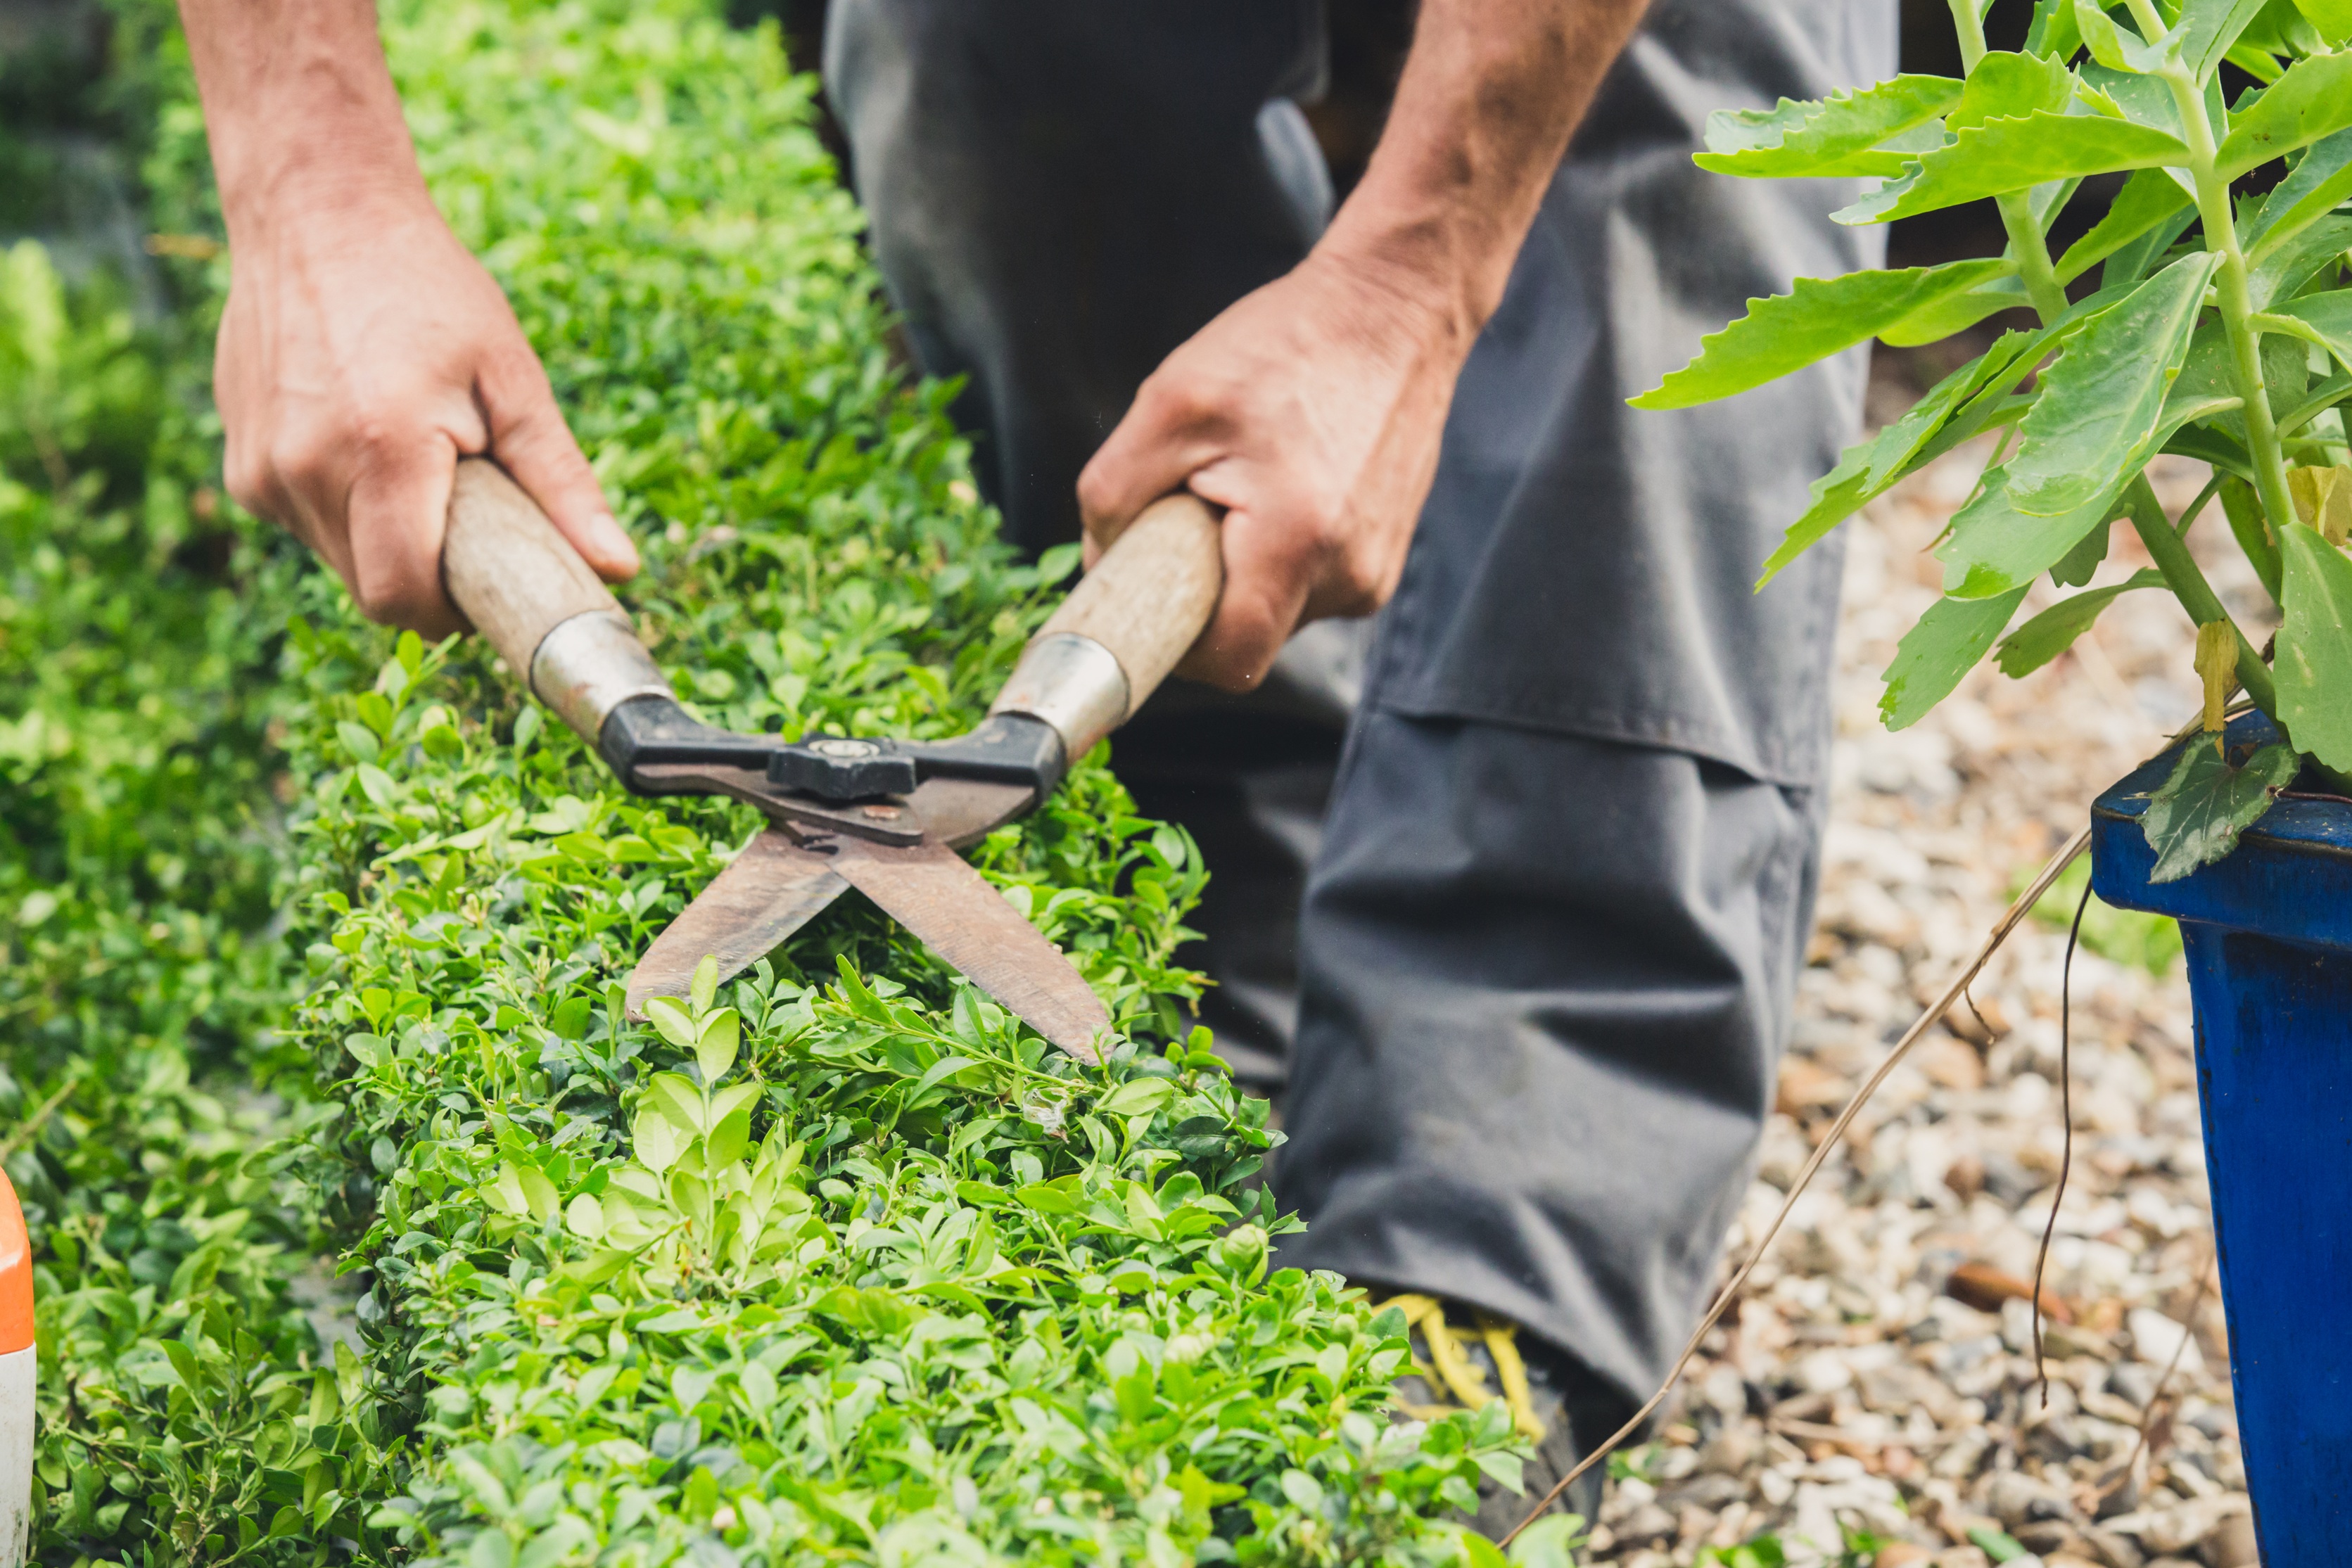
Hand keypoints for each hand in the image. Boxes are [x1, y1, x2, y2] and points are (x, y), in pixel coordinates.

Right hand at [215, 190, 635, 635]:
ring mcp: (260, 469)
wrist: (317, 213)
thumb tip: (620, 567)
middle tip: (468, 516)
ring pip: (338, 563)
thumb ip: (562, 482)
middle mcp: (305, 468)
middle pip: (372, 590)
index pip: (403, 596)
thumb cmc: (429, 290)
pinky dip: (346, 510)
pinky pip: (305, 526)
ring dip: (386, 542)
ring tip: (417, 464)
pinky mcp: (241, 465)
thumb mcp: (513, 380)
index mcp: (382, 450)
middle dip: (427, 578)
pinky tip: (365, 442)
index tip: (489, 587)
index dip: (452, 614)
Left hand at [1075, 252, 1471, 691]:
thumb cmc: (1285, 345)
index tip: (1143, 605)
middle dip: (1202, 593)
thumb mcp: (1169, 403)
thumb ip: (1115, 494)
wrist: (1394, 307)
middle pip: (1249, 636)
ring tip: (1242, 482)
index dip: (1175, 649)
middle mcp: (1351, 573)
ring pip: (1276, 611)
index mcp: (1298, 540)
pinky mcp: (1384, 557)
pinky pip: (1306, 584)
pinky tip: (1280, 484)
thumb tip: (1100, 564)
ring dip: (1240, 568)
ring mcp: (1375, 571)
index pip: (1230, 660)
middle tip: (1187, 514)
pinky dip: (1274, 551)